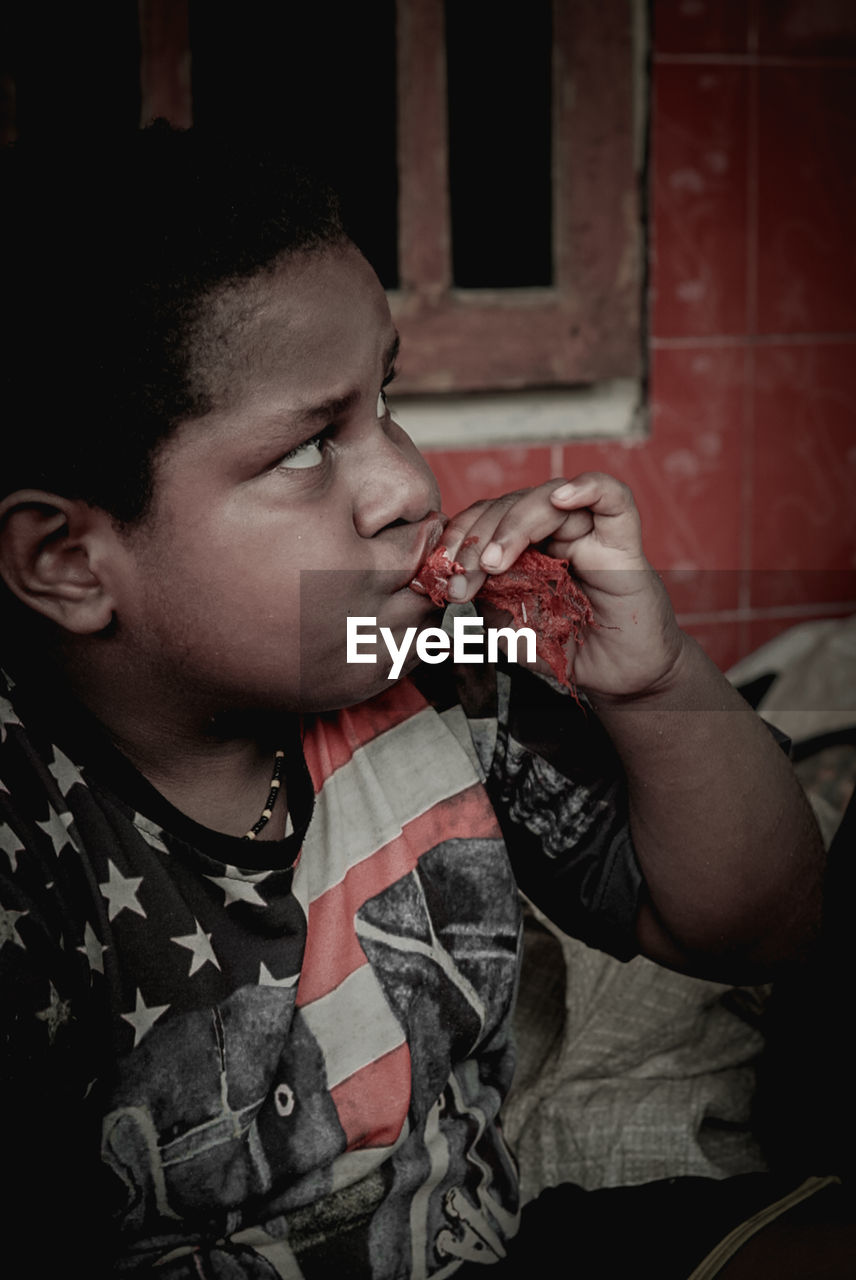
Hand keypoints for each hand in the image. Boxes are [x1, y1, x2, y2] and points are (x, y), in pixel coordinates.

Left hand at [440, 473, 687, 698]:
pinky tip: (562, 497)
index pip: (484, 520)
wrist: (622, 678)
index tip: (440, 572)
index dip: (458, 537)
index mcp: (523, 548)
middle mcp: (553, 534)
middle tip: (461, 576)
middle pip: (509, 504)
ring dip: (513, 524)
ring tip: (494, 560)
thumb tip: (457, 575)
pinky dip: (588, 488)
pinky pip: (613, 498)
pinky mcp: (622, 544)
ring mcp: (588, 534)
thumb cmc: (570, 650)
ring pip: (548, 498)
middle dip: (476, 537)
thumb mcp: (512, 631)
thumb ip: (488, 602)